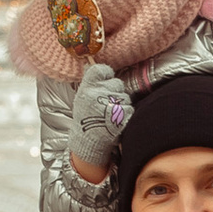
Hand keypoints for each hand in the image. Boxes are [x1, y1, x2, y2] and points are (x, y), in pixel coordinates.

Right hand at [66, 58, 131, 185]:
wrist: (87, 145)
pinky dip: (126, 116)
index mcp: (86, 89)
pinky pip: (130, 109)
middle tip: (107, 106)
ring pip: (125, 97)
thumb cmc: (86, 121)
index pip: (101, 70)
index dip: (106, 75)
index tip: (105, 82)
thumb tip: (96, 66)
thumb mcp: (82, 100)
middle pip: (117, 84)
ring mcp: (110, 105)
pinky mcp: (121, 116)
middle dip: (116, 93)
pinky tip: (116, 123)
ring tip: (110, 116)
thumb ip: (91, 84)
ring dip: (122, 106)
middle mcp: (97, 95)